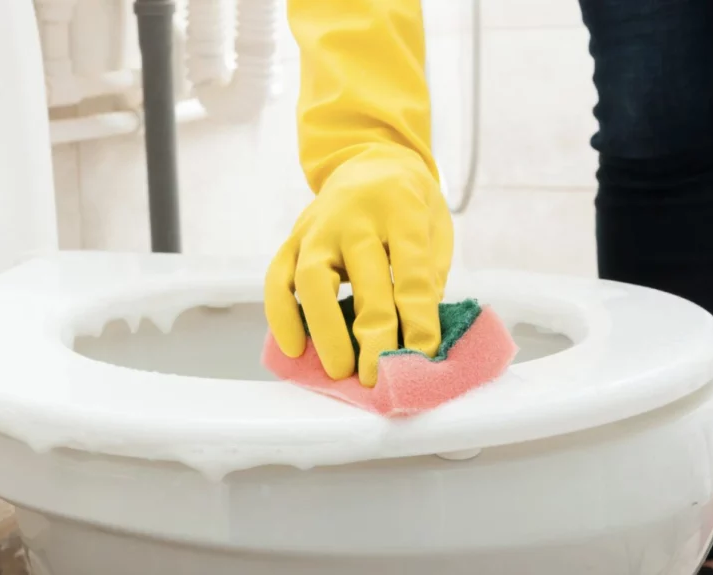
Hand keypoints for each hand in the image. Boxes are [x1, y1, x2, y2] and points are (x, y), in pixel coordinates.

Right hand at [264, 146, 452, 386]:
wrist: (371, 159)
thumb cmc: (410, 205)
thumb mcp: (436, 229)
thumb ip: (427, 277)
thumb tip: (413, 338)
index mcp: (401, 208)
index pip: (411, 270)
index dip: (418, 319)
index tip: (422, 357)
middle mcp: (355, 216)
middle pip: (364, 278)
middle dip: (373, 332)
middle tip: (379, 374)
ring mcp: (317, 227)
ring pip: (312, 279)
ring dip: (325, 329)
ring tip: (338, 369)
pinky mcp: (291, 239)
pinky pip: (277, 279)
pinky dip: (281, 315)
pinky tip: (294, 348)